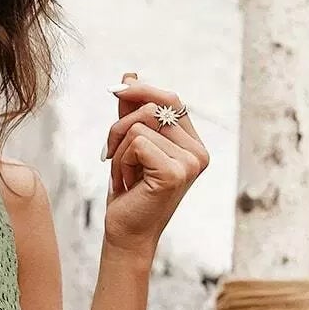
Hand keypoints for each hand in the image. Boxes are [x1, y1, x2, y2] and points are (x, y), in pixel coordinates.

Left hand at [101, 72, 208, 260]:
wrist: (125, 234)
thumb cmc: (129, 193)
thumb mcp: (129, 146)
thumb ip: (132, 113)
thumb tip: (130, 75)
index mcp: (194, 145)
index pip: (171, 99)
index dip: (142, 89)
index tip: (116, 89)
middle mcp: (198, 153)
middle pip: (153, 107)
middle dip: (121, 126)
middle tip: (110, 153)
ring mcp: (190, 163)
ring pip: (140, 125)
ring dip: (119, 150)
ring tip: (123, 175)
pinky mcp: (174, 173)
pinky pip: (136, 143)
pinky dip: (121, 161)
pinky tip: (126, 183)